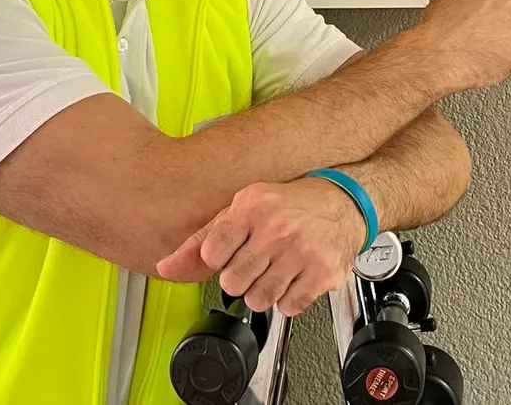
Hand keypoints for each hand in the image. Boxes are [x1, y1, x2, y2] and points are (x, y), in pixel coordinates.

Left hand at [156, 178, 365, 315]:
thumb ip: (202, 240)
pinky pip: (288, 307)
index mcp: (252, 206)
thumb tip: (166, 266)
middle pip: (232, 282)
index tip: (236, 247)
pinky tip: (296, 275)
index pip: (211, 254)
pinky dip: (290, 297)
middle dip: (243, 275)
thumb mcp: (243, 209)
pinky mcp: (321, 272)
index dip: (222, 256)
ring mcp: (301, 251)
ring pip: (258, 300)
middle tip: (260, 258)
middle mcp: (276, 227)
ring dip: (266, 289)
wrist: (343, 202)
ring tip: (278, 266)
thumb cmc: (289, 204)